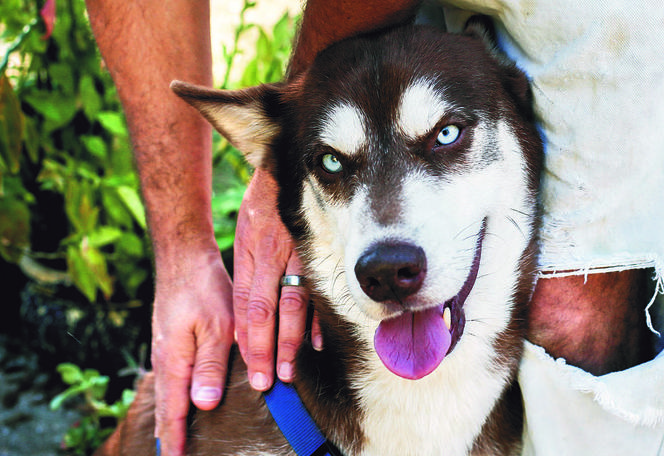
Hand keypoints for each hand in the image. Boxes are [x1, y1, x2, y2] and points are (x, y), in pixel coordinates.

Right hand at [151, 249, 233, 455]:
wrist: (183, 258)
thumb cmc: (203, 290)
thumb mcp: (216, 327)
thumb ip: (210, 365)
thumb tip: (201, 404)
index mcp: (175, 361)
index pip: (173, 410)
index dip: (175, 438)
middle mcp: (164, 359)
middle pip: (164, 406)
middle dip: (168, 434)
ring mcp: (164, 348)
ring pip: (166, 392)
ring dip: (169, 417)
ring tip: (172, 438)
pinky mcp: (169, 339)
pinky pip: (169, 377)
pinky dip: (171, 396)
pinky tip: (179, 398)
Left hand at [233, 169, 321, 390]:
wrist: (283, 164)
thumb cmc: (262, 205)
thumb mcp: (244, 234)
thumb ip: (248, 271)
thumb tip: (247, 313)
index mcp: (250, 254)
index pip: (246, 306)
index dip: (247, 340)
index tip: (249, 368)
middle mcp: (271, 256)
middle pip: (266, 311)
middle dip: (265, 350)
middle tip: (265, 383)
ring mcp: (295, 253)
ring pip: (291, 304)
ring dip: (290, 341)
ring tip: (288, 371)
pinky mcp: (316, 249)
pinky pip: (317, 288)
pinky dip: (316, 317)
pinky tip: (315, 342)